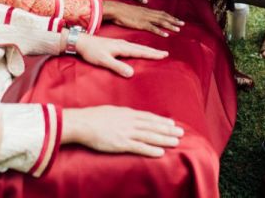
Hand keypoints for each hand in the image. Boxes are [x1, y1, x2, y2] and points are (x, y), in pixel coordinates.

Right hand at [62, 106, 183, 156]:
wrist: (83, 123)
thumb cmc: (93, 117)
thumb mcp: (111, 111)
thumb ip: (122, 114)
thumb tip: (128, 115)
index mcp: (127, 113)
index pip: (148, 117)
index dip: (161, 120)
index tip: (171, 123)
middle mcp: (130, 122)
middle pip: (153, 126)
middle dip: (168, 129)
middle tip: (181, 132)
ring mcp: (126, 133)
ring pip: (150, 136)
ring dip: (164, 139)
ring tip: (176, 142)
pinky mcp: (121, 143)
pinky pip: (139, 147)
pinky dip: (151, 150)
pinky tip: (160, 152)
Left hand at [74, 34, 167, 76]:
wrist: (80, 42)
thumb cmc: (91, 51)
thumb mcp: (104, 60)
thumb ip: (117, 66)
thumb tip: (131, 73)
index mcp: (122, 47)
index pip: (141, 51)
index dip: (152, 54)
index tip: (164, 55)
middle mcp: (123, 44)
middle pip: (141, 48)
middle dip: (153, 51)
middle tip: (165, 53)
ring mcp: (119, 44)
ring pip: (137, 47)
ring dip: (147, 50)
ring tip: (156, 52)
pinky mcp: (115, 45)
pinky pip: (132, 47)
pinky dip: (139, 49)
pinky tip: (138, 51)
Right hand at [103, 0, 183, 36]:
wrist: (115, 10)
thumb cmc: (122, 11)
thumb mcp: (134, 11)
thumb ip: (141, 14)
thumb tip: (145, 17)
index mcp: (147, 10)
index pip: (161, 13)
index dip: (170, 16)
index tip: (178, 20)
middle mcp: (148, 13)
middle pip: (164, 16)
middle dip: (174, 20)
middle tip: (183, 24)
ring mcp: (145, 18)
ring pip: (161, 21)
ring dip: (170, 25)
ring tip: (178, 29)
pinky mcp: (140, 24)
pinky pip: (152, 28)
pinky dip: (160, 31)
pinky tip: (166, 34)